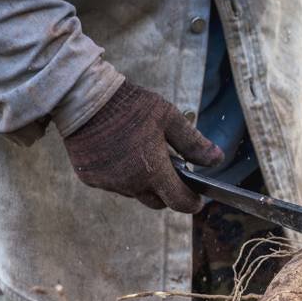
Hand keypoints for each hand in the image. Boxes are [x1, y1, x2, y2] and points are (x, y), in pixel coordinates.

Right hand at [63, 82, 222, 212]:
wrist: (84, 98)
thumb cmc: (130, 105)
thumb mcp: (168, 118)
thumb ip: (193, 142)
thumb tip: (217, 159)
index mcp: (153, 171)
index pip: (179, 202)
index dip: (192, 202)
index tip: (198, 199)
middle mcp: (130, 183)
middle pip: (157, 201)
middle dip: (167, 191)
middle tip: (171, 171)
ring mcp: (108, 183)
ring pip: (134, 192)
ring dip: (142, 182)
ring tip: (142, 155)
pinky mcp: (89, 178)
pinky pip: (112, 184)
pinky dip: (121, 175)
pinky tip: (120, 153)